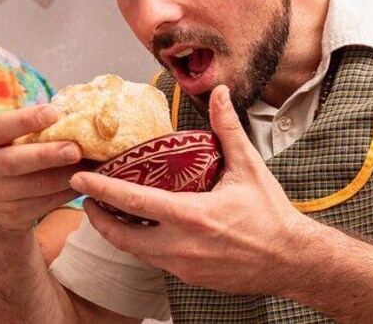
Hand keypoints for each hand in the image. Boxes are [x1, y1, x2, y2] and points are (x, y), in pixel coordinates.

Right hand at [0, 106, 83, 232]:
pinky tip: (85, 181)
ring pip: (36, 185)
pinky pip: (47, 202)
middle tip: (75, 149)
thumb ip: (36, 129)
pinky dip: (69, 191)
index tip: (53, 113)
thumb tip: (79, 114)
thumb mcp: (11, 140)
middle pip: (15, 161)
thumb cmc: (13, 156)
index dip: (26, 120)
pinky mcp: (13, 214)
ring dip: (66, 175)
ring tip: (90, 165)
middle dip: (47, 155)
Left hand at [71, 85, 315, 295]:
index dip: (102, 190)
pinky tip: (141, 229)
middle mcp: (182, 246)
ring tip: (108, 211)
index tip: (81, 179)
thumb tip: (219, 94)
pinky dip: (140, 245)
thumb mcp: (249, 168)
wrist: (292, 260)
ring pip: (136, 252)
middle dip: (97, 218)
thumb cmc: (271, 215)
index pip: (135, 202)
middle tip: (84, 199)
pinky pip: (155, 260)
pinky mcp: (190, 277)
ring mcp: (184, 266)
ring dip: (117, 233)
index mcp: (193, 216)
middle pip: (122, 236)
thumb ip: (228, 130)